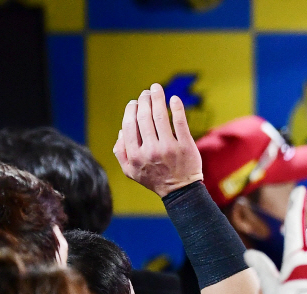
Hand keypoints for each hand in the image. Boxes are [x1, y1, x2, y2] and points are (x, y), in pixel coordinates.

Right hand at [113, 83, 203, 197]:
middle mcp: (151, 150)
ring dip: (157, 98)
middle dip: (144, 100)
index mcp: (135, 155)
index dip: (131, 110)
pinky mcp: (186, 146)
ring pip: (160, 117)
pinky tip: (174, 99)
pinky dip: (176, 108)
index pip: (130, 125)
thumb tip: (121, 131)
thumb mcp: (130, 171)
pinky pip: (180, 122)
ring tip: (157, 89)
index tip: (135, 102)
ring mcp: (169, 148)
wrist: (181, 191)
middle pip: (144, 118)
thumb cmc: (154, 179)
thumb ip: (121, 153)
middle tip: (147, 92)